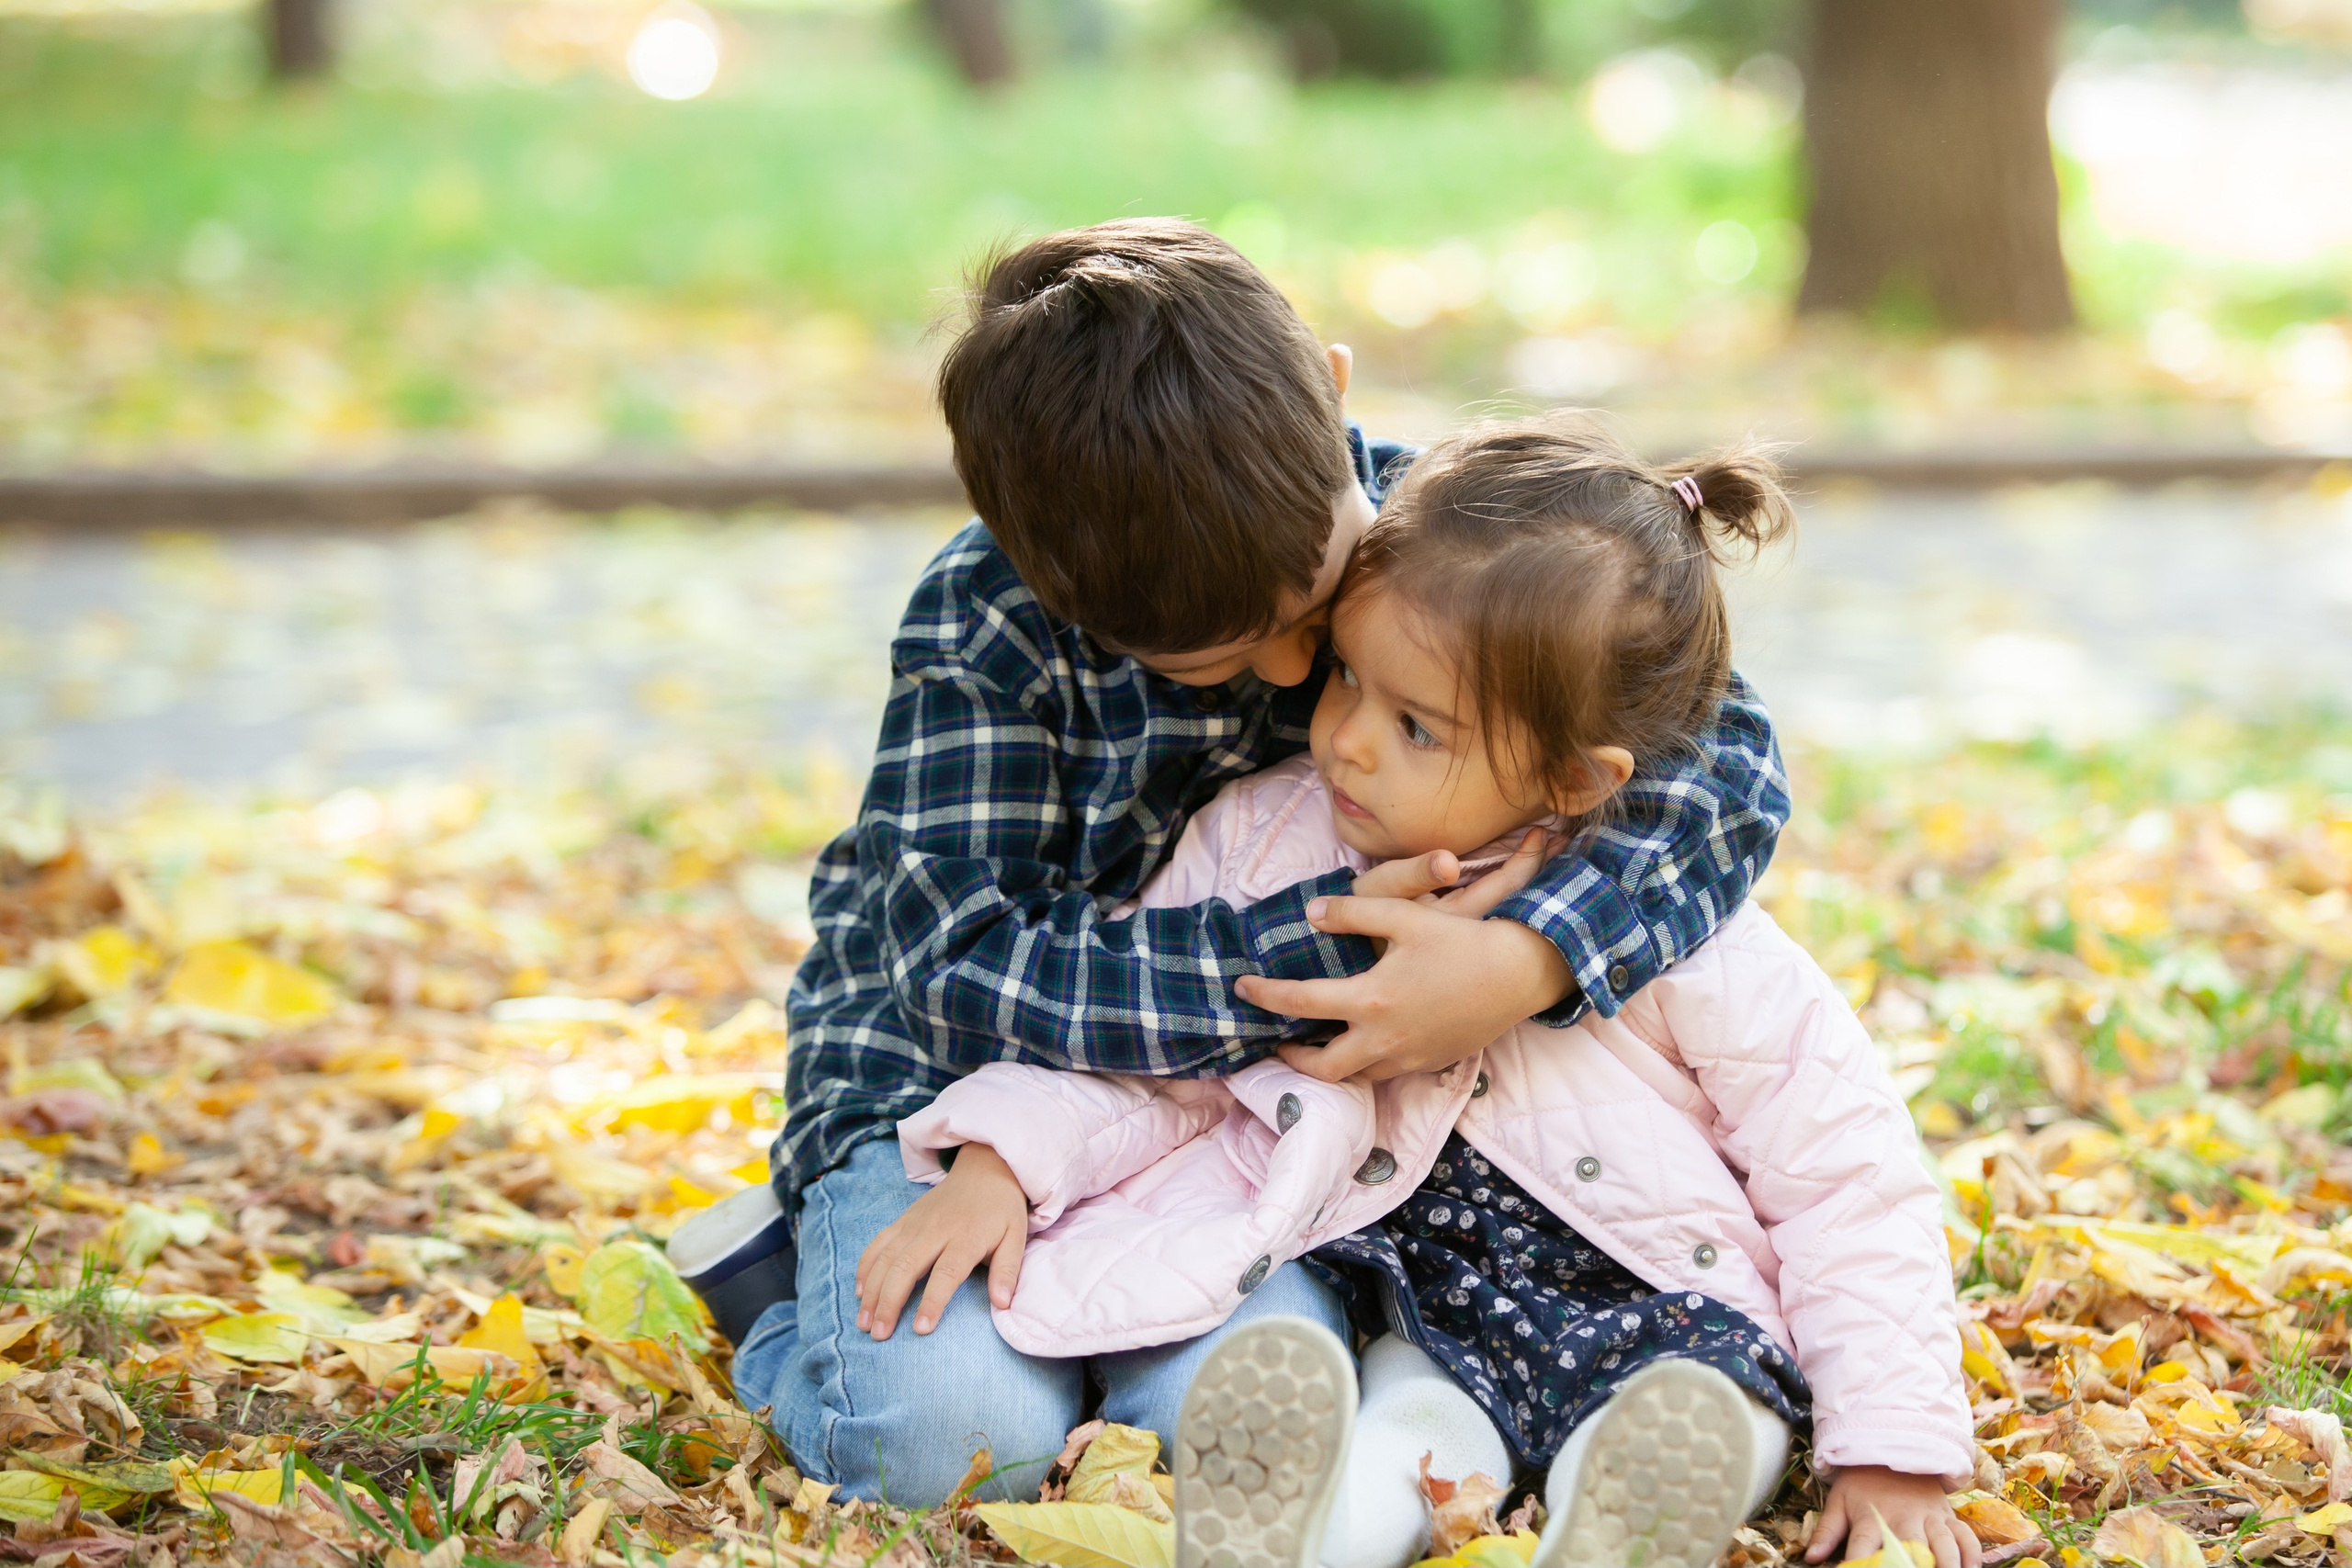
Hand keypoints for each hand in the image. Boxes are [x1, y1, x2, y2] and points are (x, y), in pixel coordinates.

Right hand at [854, 1143, 1026, 1339]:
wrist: (984, 1168)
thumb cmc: (1001, 1209)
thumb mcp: (1016, 1236)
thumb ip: (1007, 1270)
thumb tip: (1001, 1304)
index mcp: (967, 1236)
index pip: (946, 1273)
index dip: (932, 1301)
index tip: (920, 1329)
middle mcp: (936, 1230)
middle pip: (906, 1267)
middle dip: (889, 1302)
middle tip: (879, 1335)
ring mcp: (915, 1224)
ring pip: (886, 1258)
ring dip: (872, 1291)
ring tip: (864, 1322)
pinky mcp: (903, 1220)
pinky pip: (878, 1243)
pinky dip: (866, 1267)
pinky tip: (860, 1291)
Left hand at [1241, 832, 1566, 1082]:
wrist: (1520, 974)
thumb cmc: (1462, 940)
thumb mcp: (1404, 915)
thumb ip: (1352, 913)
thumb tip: (1310, 913)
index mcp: (1370, 1000)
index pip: (1299, 1002)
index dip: (1264, 995)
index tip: (1241, 987)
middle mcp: (1384, 1038)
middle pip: (1322, 1067)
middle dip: (1292, 1060)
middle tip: (1277, 1043)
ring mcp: (1409, 1056)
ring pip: (1355, 1076)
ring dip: (1329, 1065)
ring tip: (1316, 1045)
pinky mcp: (1430, 1063)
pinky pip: (1386, 1072)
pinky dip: (1365, 1063)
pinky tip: (1364, 1042)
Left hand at [1804, 1467, 1978, 1567]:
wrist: (1889, 1445)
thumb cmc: (1861, 1482)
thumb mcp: (1838, 1501)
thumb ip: (1827, 1532)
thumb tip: (1811, 1558)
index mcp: (1870, 1519)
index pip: (1863, 1552)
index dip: (1861, 1566)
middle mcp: (1902, 1520)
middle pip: (1910, 1552)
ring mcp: (1928, 1518)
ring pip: (1943, 1545)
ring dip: (1946, 1564)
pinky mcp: (1947, 1515)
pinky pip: (1965, 1536)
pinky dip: (1971, 1554)